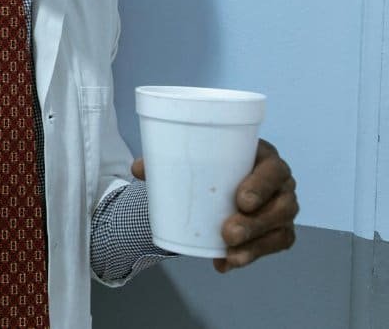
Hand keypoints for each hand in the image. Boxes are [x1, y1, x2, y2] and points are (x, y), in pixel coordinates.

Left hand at [130, 138, 298, 272]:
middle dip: (256, 222)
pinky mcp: (279, 231)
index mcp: (263, 158)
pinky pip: (272, 247)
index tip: (241, 200)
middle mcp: (280, 184)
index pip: (274, 169)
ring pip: (279, 229)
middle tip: (228, 232)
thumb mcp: (195, 161)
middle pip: (281, 204)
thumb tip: (139, 168)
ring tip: (230, 252)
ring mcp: (282, 209)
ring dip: (255, 244)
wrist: (219, 185)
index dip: (262, 185)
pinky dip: (251, 256)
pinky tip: (227, 263)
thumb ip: (166, 162)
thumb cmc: (212, 167)